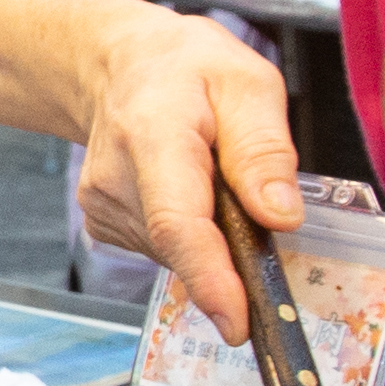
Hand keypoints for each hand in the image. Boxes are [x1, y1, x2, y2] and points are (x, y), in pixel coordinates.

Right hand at [63, 0, 302, 339]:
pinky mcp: (104, 226)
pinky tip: (188, 189)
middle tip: (246, 190)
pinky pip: (166, 250)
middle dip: (233, 244)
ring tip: (209, 173)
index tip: (237, 320)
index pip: (177, 221)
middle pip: (185, 246)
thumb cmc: (183, 69)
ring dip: (213, 232)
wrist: (116, 65)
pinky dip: (191, 233)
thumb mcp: (246, 82)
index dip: (210, 278)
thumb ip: (265, 149)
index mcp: (153, 133)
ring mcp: (103, 207)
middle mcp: (115, 178)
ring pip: (178, 253)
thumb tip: (281, 216)